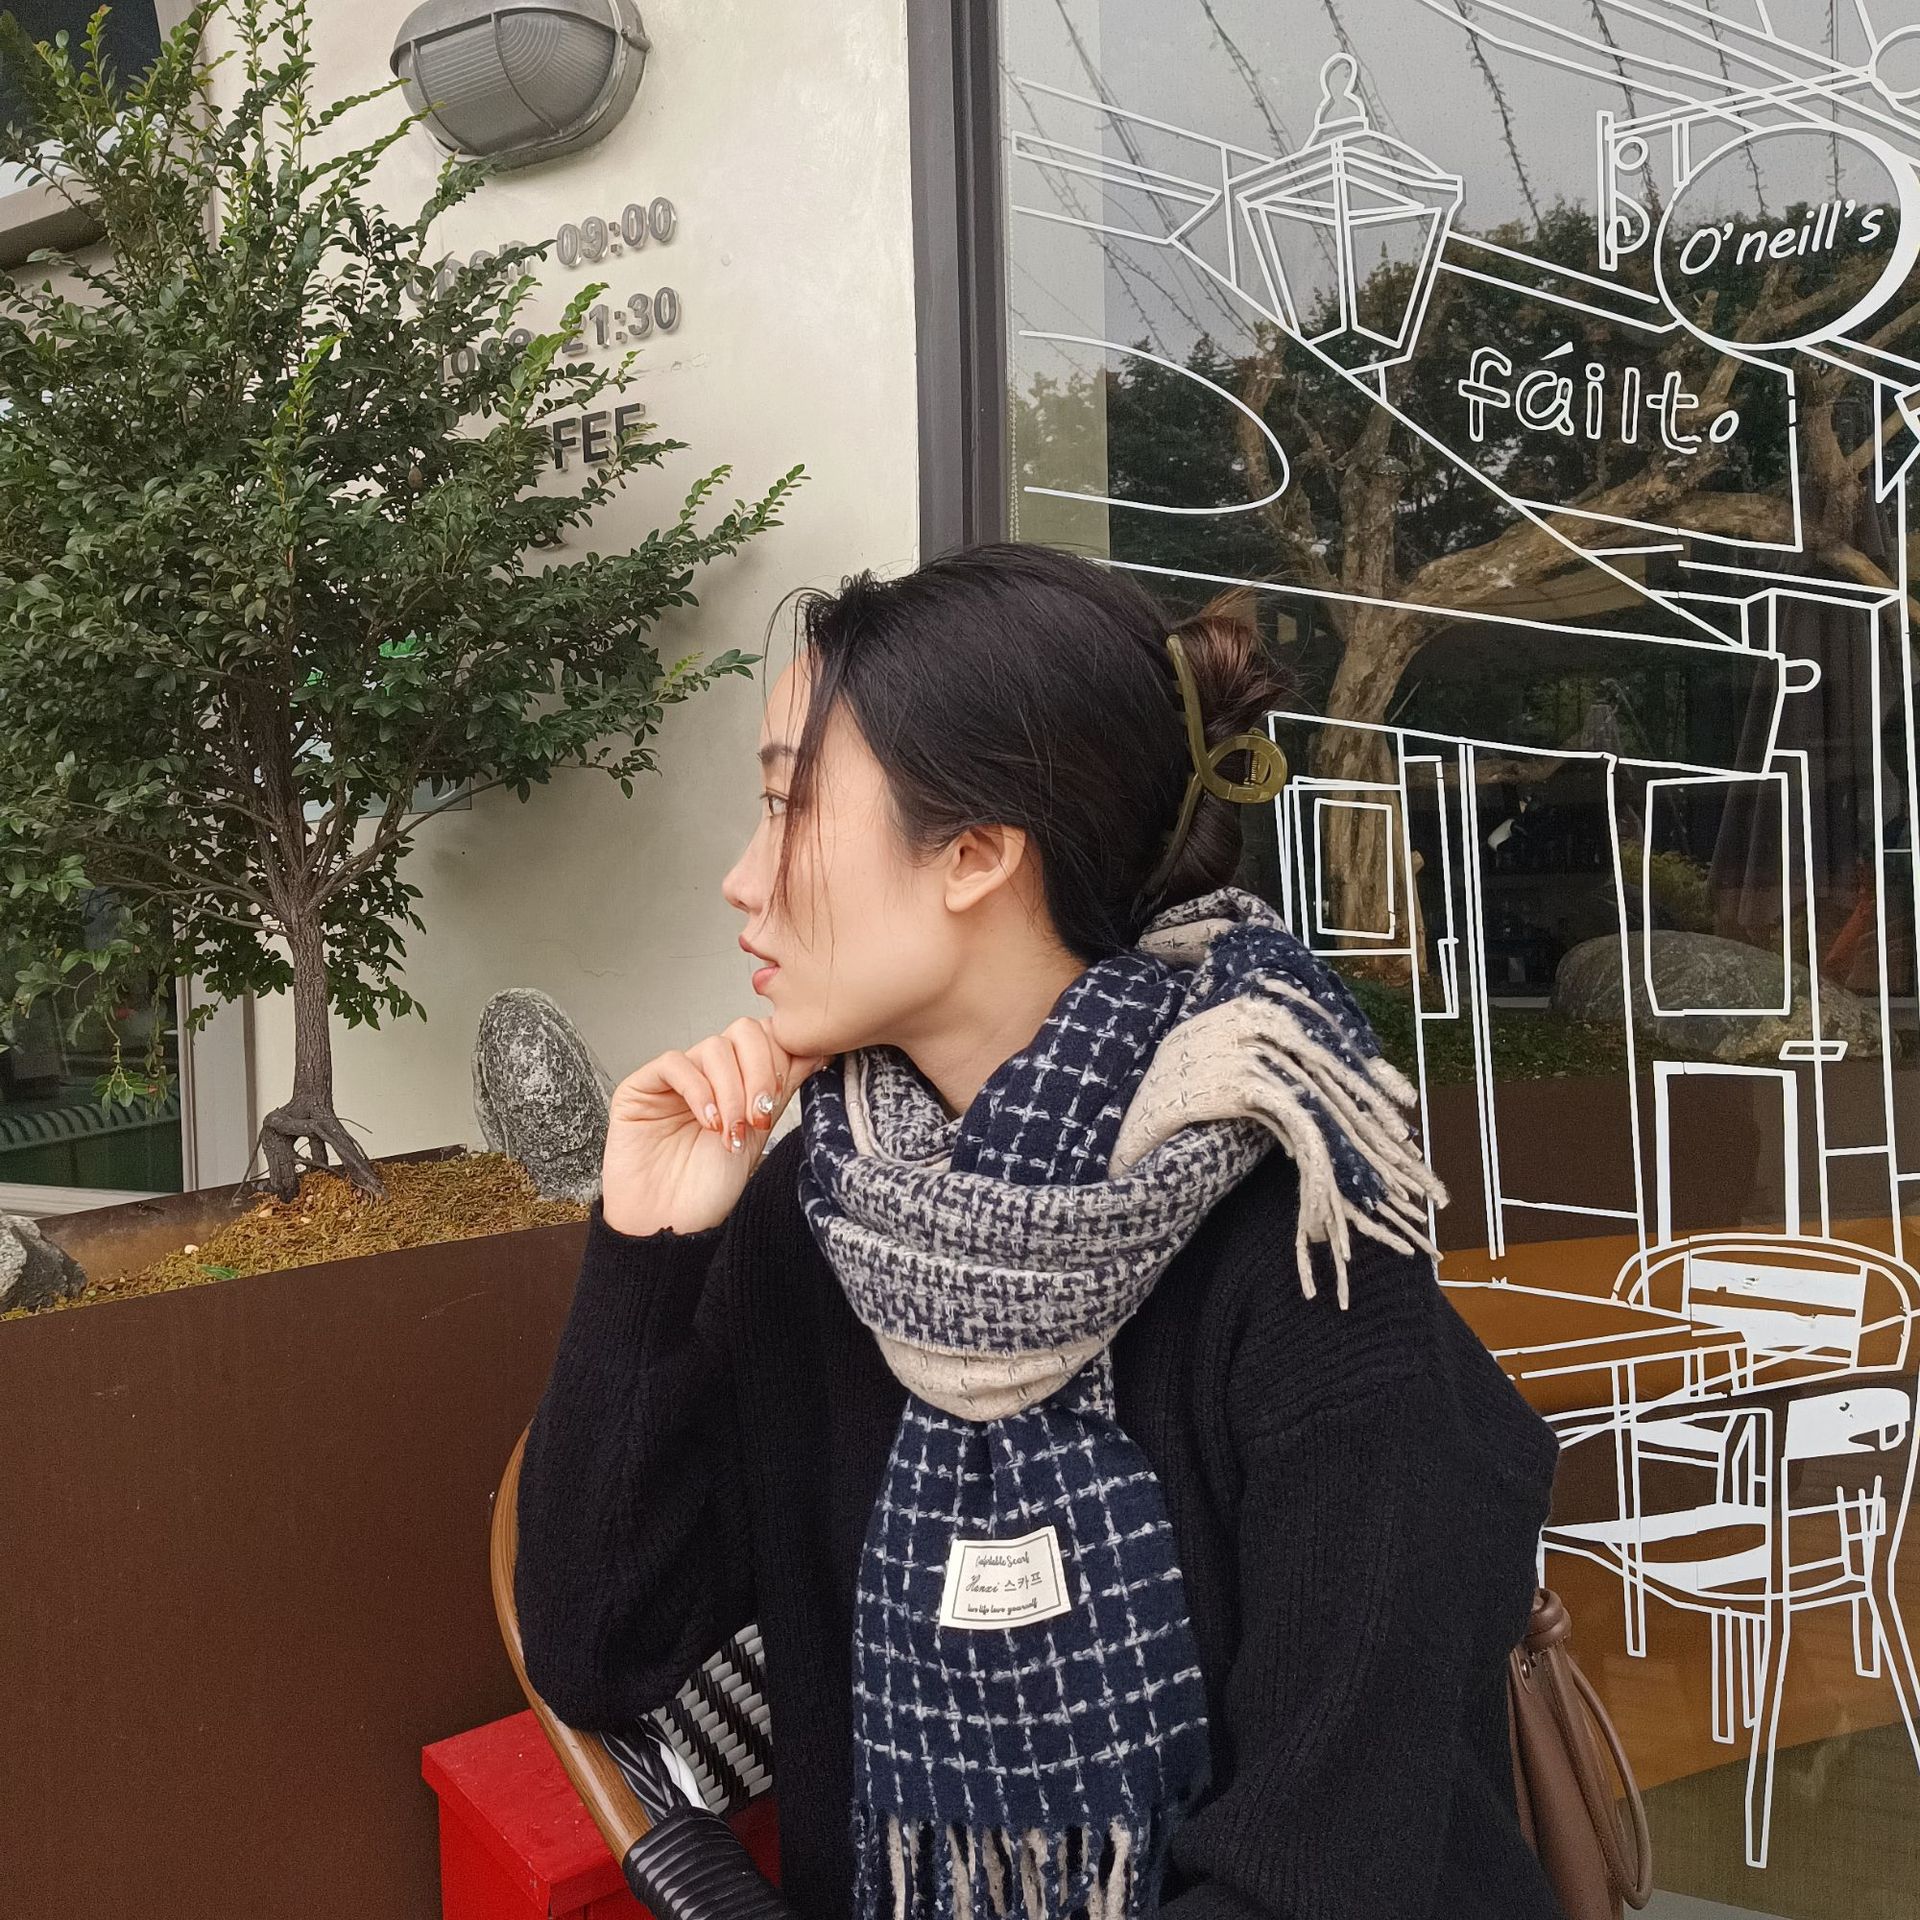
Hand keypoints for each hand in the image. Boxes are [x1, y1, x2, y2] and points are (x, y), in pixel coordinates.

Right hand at [601, 1016, 827, 1236]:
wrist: (670, 1225)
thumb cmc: (709, 1189)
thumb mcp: (758, 1133)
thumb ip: (781, 1088)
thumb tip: (817, 1052)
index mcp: (736, 1081)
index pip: (764, 1039)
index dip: (781, 1057)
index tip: (785, 1092)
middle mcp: (707, 1074)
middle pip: (743, 1032)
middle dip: (761, 1071)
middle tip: (759, 1114)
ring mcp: (674, 1079)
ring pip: (713, 1047)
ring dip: (732, 1090)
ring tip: (731, 1130)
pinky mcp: (641, 1087)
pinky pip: (674, 1063)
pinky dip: (698, 1089)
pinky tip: (708, 1122)